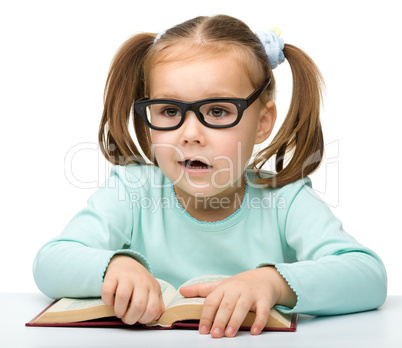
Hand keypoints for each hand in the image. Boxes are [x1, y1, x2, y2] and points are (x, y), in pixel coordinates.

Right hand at [101, 255, 164, 324]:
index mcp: (153, 287)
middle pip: (138, 305)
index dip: (144, 319)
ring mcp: (127, 276)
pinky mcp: (112, 275)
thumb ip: (157, 304)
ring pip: (123, 297)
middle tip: (126, 318)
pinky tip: (111, 302)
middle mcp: (141, 280)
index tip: (138, 319)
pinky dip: (107, 301)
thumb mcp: (153, 290)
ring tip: (119, 312)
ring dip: (119, 311)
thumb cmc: (139, 281)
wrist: (126, 263)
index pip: (153, 308)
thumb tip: (156, 316)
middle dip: (130, 318)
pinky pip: (107, 291)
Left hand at [179, 267, 295, 337]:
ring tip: (229, 334)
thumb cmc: (239, 285)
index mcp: (223, 287)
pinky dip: (259, 321)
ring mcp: (251, 293)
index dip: (206, 316)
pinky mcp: (264, 299)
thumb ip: (201, 289)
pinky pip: (262, 310)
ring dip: (235, 321)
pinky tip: (254, 331)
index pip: (211, 301)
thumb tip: (181, 290)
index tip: (202, 330)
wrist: (265, 278)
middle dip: (219, 320)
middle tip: (215, 335)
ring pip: (242, 307)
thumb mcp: (220, 285)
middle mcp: (236, 289)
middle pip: (226, 305)